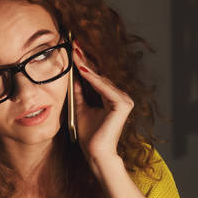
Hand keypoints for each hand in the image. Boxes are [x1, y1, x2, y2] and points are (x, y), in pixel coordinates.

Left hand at [71, 42, 133, 175]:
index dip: (85, 63)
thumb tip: (73, 76)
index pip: (97, 77)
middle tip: (73, 44)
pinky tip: (81, 69)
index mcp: (112, 98)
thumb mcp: (81, 108)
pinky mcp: (123, 105)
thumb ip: (80, 93)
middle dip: (85, 60)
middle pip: (99, 75)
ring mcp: (124, 100)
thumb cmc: (90, 136)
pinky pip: (104, 89)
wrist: (96, 153)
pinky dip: (92, 79)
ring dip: (86, 66)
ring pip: (101, 80)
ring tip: (75, 52)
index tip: (74, 49)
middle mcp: (121, 97)